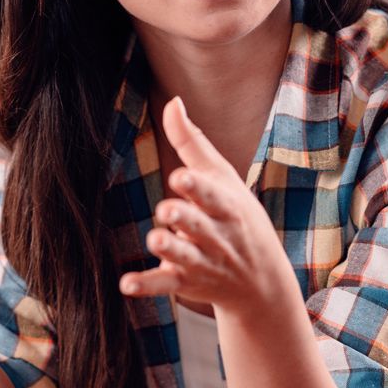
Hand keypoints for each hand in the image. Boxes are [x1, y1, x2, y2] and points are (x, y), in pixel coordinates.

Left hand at [119, 97, 292, 313]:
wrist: (261, 282)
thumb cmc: (237, 217)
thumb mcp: (223, 178)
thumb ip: (192, 143)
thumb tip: (173, 101)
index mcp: (226, 206)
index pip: (213, 195)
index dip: (197, 187)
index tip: (181, 177)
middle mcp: (216, 235)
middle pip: (198, 225)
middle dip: (184, 218)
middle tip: (168, 211)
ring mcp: (202, 261)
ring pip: (183, 256)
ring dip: (169, 249)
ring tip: (155, 240)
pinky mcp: (186, 282)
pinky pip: (165, 285)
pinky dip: (147, 285)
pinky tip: (126, 284)